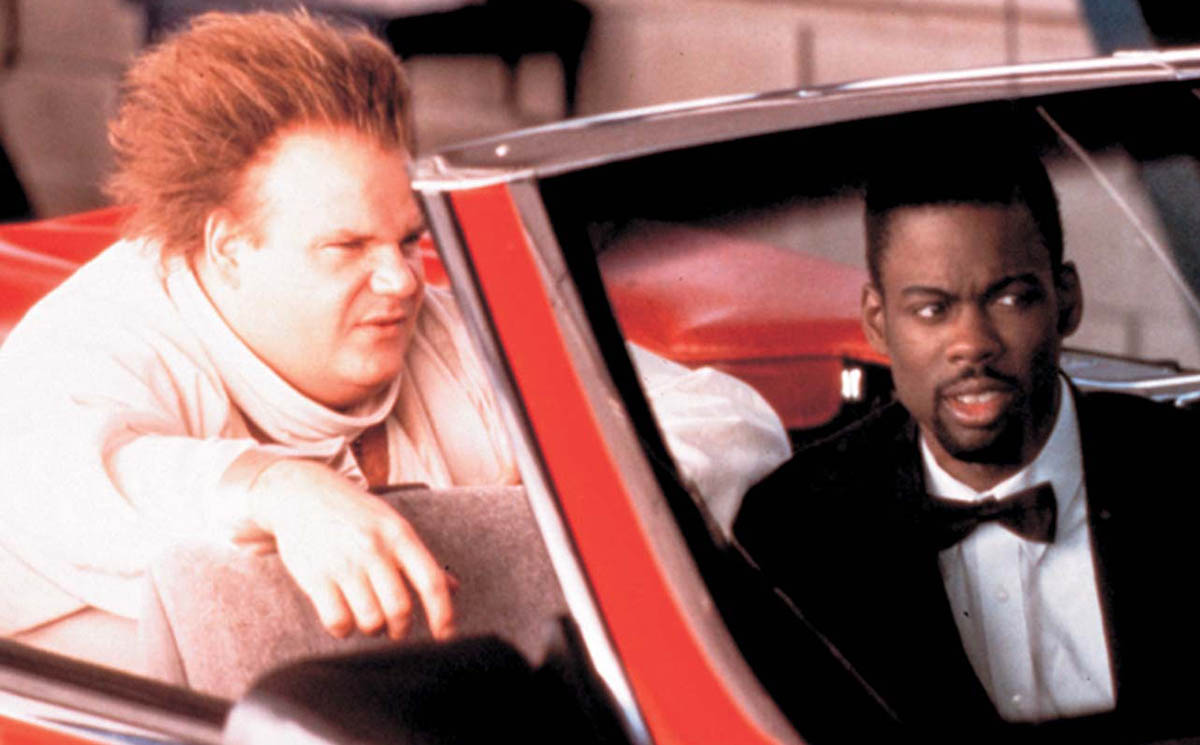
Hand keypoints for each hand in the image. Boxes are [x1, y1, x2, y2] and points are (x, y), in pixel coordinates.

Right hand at [247, 459, 453, 639]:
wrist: (302, 493)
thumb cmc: (354, 513)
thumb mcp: (392, 525)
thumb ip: (419, 558)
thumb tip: (453, 588)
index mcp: (399, 534)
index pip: (431, 582)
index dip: (443, 615)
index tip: (446, 636)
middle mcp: (374, 548)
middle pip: (400, 609)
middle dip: (402, 630)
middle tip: (396, 629)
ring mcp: (343, 563)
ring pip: (370, 620)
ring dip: (374, 630)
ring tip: (369, 619)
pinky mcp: (315, 576)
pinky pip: (338, 621)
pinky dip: (344, 630)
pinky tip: (345, 618)